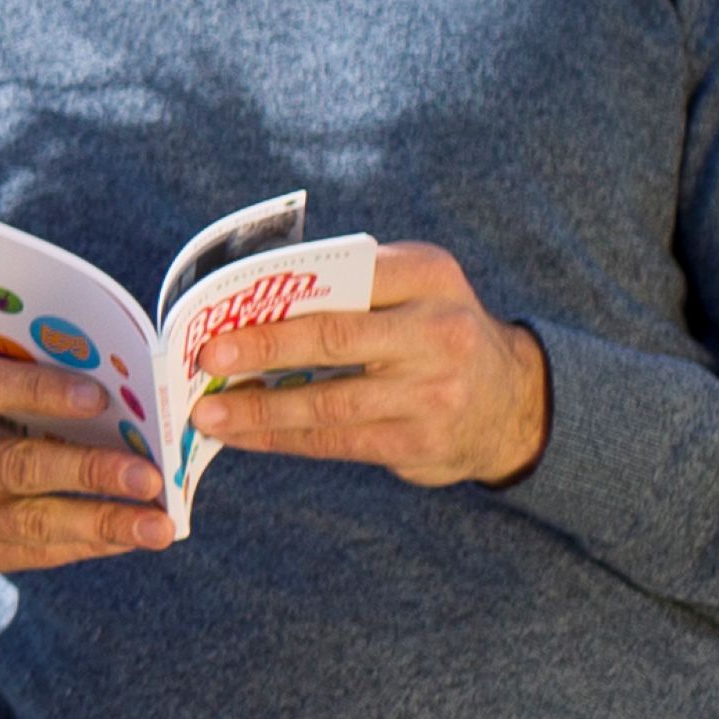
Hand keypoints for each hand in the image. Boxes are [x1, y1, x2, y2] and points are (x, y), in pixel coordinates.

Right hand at [0, 334, 184, 597]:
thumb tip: (65, 343)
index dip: (39, 389)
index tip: (100, 396)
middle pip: (15, 464)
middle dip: (90, 469)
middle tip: (149, 472)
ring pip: (31, 520)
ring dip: (102, 521)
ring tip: (158, 524)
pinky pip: (30, 554)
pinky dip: (84, 545)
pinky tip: (125, 538)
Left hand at [197, 244, 558, 489]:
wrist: (513, 402)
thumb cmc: (432, 332)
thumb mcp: (414, 288)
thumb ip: (352, 284)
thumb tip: (247, 299)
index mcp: (429, 276)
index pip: (347, 276)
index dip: (283, 291)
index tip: (225, 303)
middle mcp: (439, 332)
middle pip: (333, 338)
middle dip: (262, 348)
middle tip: (205, 358)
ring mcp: (433, 392)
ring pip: (328, 402)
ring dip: (259, 409)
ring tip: (207, 413)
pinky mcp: (420, 443)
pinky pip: (336, 442)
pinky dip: (282, 438)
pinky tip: (243, 436)